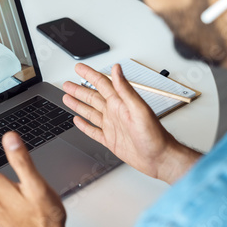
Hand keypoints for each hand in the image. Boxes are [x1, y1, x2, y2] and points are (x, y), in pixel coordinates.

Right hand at [62, 63, 200, 183]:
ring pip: (90, 111)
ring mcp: (112, 126)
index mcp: (120, 103)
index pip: (102, 84)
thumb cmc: (154, 135)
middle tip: (67, 83)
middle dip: (79, 89)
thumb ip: (126, 89)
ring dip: (78, 104)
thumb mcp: (139, 109)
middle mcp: (115, 112)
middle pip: (92, 97)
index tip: (79, 68)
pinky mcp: (110, 140)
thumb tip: (117, 69)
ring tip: (67, 97)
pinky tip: (78, 121)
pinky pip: (93, 130)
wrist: (159, 158)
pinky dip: (84, 125)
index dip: (89, 75)